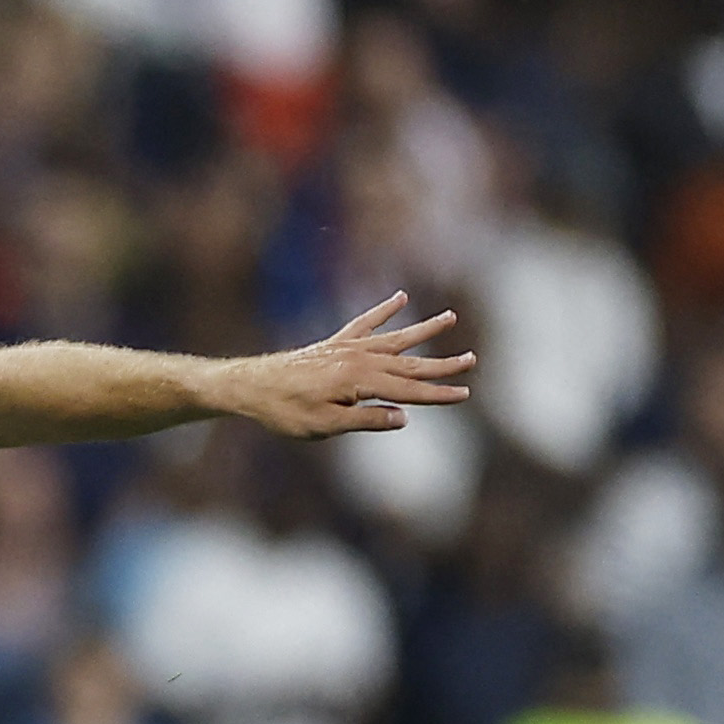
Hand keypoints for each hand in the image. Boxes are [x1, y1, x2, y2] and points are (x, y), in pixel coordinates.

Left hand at [231, 294, 474, 438]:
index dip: (438, 394)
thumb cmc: (285, 411)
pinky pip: (364, 323)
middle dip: (441, 364)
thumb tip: (404, 419)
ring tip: (450, 316)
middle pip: (409, 363)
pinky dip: (383, 310)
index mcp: (361, 381)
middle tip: (472, 360)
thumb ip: (366, 420)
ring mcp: (348, 347)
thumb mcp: (326, 425)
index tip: (465, 394)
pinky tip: (400, 298)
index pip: (409, 390)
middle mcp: (360, 359)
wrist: (251, 386)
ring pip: (395, 337)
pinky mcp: (335, 343)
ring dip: (423, 329)